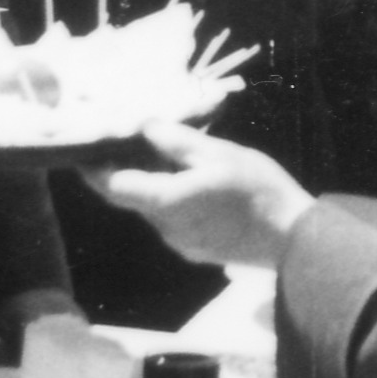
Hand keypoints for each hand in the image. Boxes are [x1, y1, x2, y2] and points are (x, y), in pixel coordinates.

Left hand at [87, 121, 314, 273]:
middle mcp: (165, 227)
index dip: (93, 170)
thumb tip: (144, 127)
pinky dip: (169, 200)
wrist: (294, 239)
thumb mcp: (219, 153)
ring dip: (151, 184)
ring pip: (152, 208)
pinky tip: (189, 182)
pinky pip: (171, 221)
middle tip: (124, 141)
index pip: (113, 186)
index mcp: (167, 201)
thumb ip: (177, 142)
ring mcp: (180, 242)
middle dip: (124, 171)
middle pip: (131, 197)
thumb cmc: (258, 190)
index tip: (83, 151)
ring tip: (162, 155)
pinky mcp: (194, 250)